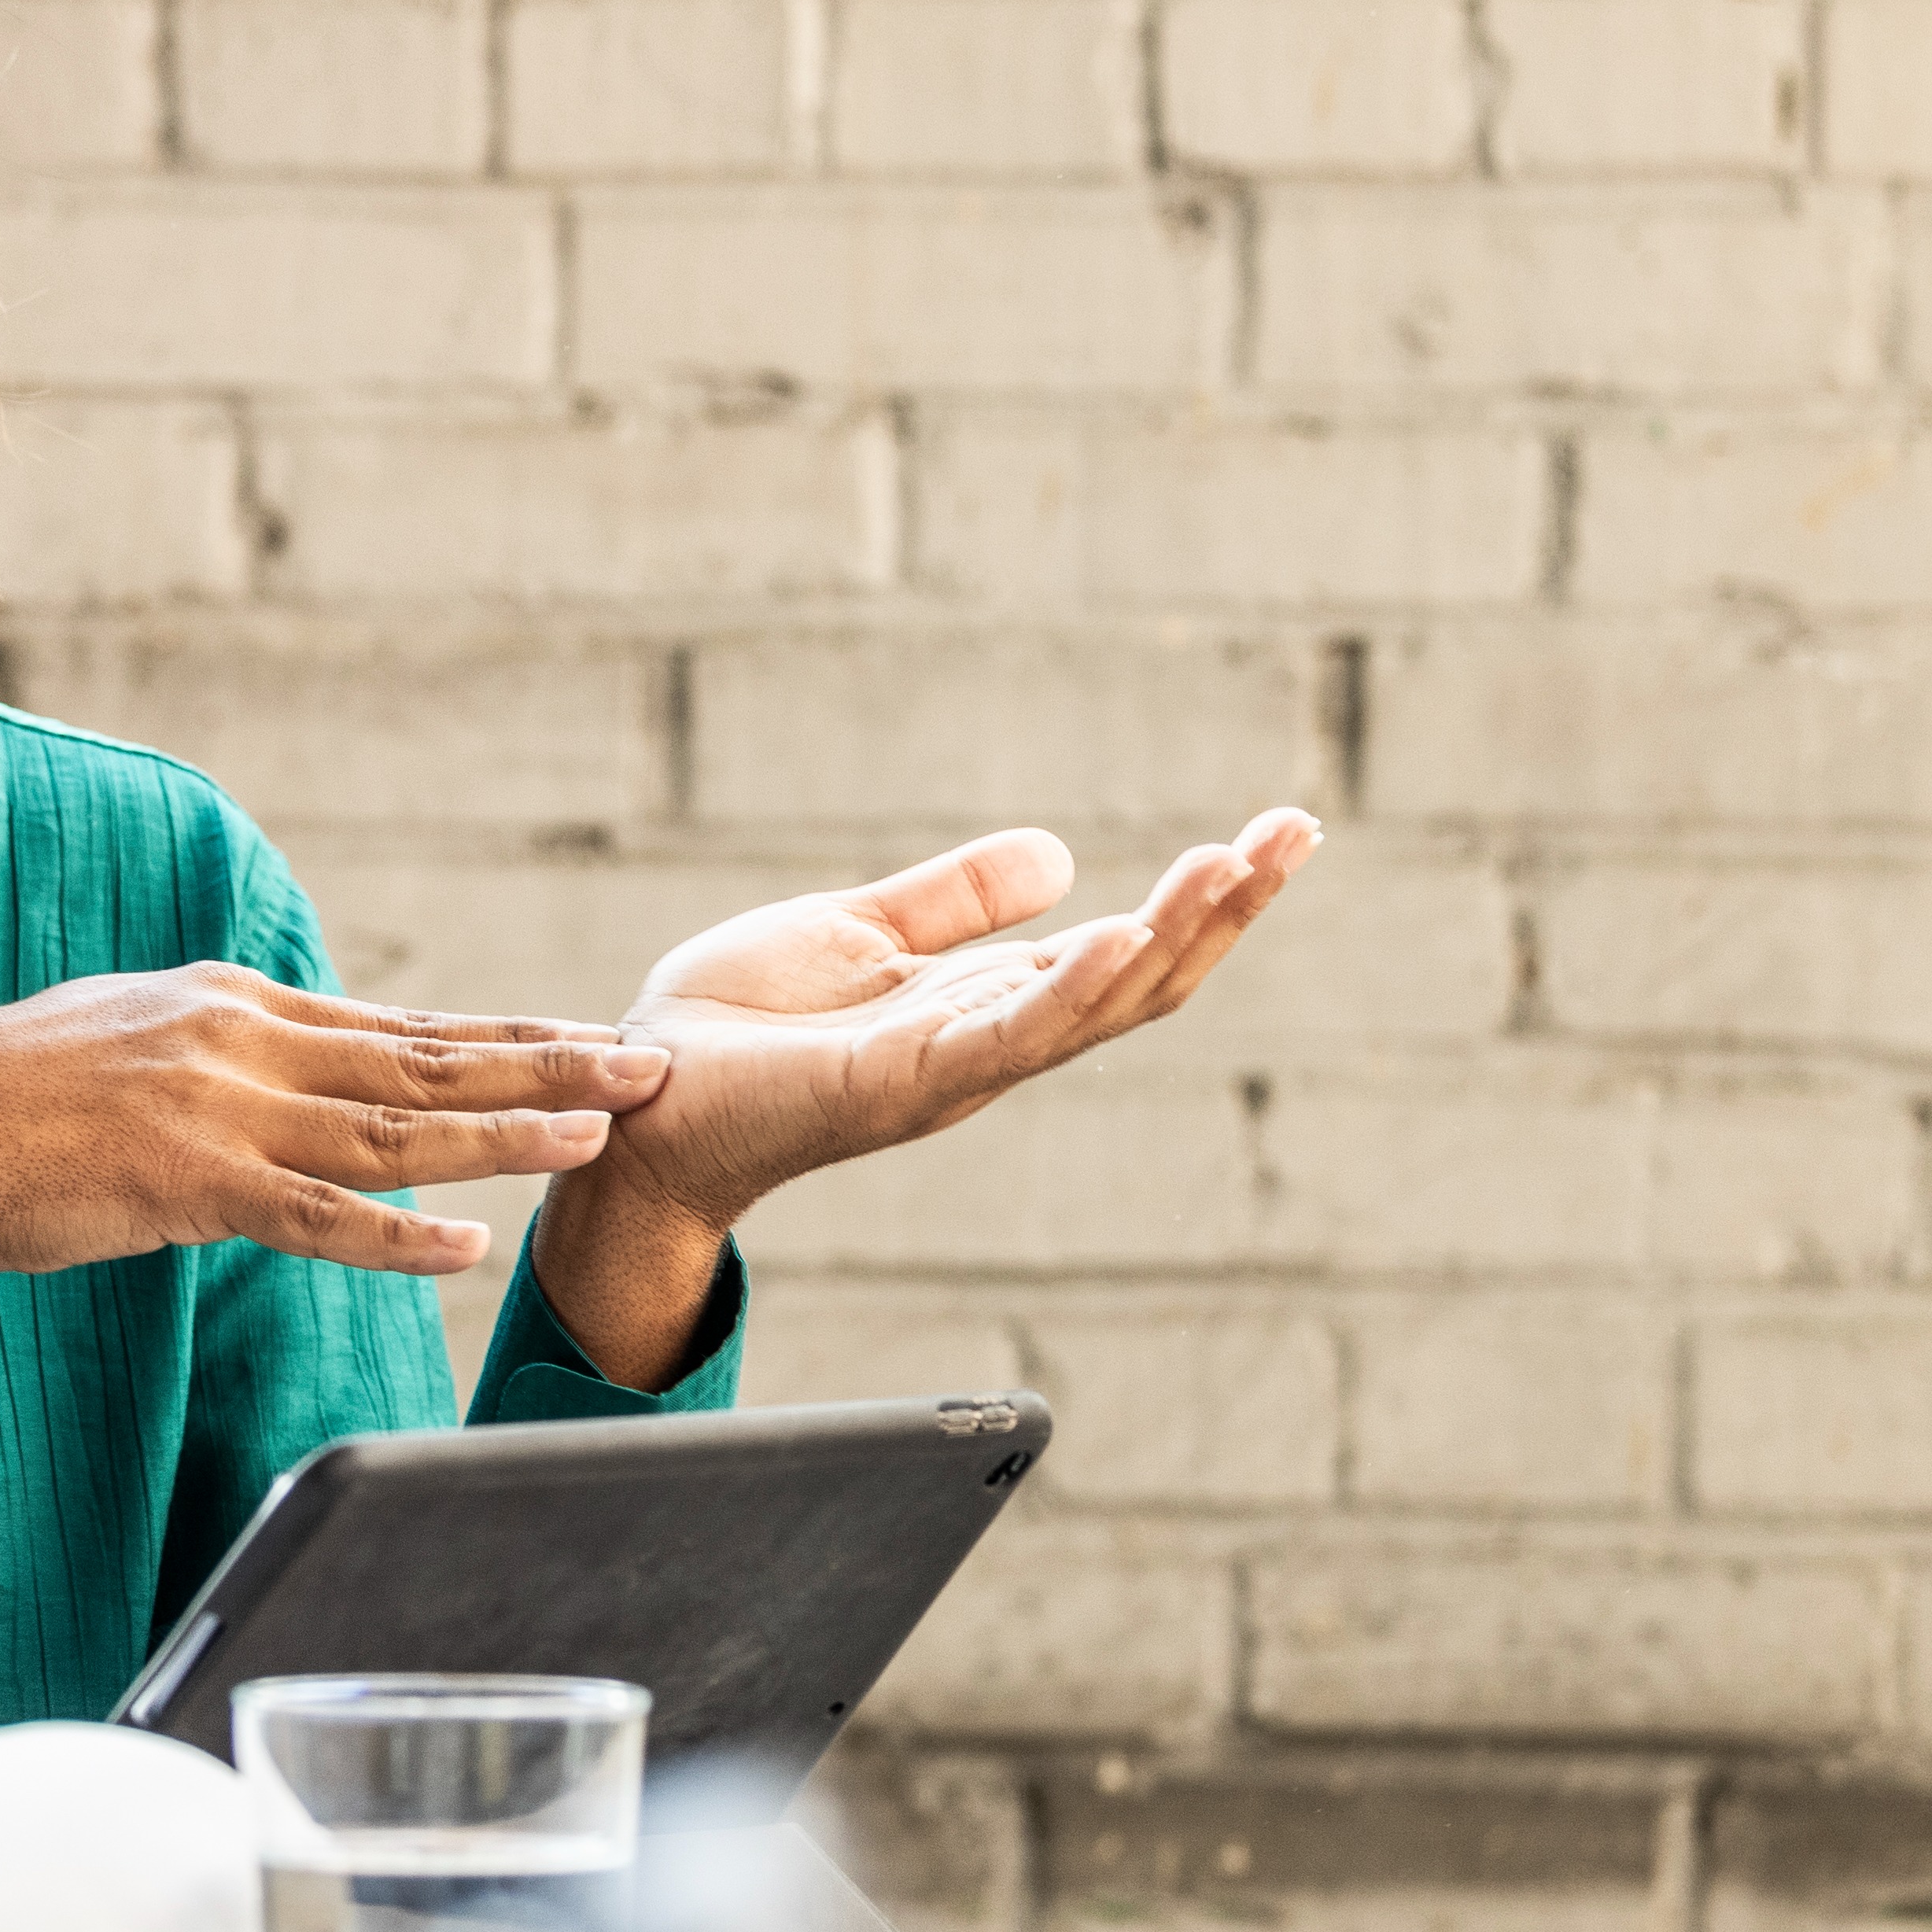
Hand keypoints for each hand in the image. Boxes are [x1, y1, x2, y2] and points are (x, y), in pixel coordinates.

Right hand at [0, 965, 674, 1325]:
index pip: (400, 1027)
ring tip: (600, 1133)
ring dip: (505, 1133)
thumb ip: (215, 1051)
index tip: (592, 1039)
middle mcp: (246, 1043)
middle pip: (426, 1060)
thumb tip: (275, 1067)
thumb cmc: (2, 1101)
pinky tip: (466, 1246)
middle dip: (548, 1064)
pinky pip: (311, 1216)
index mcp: (236, 1007)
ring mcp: (221, 1113)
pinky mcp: (187, 1185)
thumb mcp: (128, 1040)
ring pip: (394, 1129)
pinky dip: (394, 1233)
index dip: (506, 1037)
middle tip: (650, 1064)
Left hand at [511, 814, 1313, 1390]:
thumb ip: (953, 901)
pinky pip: (1004, 1040)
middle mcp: (987, 1046)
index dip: (1201, 898)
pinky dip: (1070, 991)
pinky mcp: (897, 1084)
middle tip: (1296, 833)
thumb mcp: (855, 931)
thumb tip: (1059, 854)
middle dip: (1222, 910)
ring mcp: (951, 1071)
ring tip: (1236, 866)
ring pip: (1094, 1007)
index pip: (1122, 951)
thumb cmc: (730, 1030)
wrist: (635, 1099)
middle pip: (1139, 981)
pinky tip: (1125, 936)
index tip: (1275, 832)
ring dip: (1173, 937)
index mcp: (982, 1007)